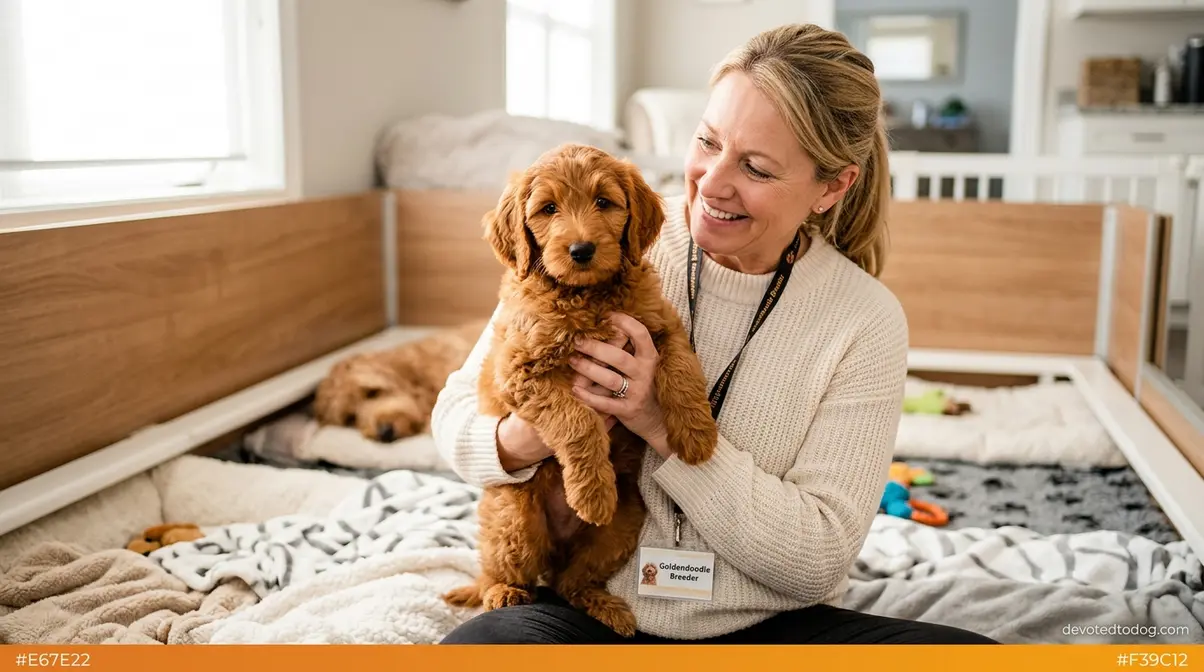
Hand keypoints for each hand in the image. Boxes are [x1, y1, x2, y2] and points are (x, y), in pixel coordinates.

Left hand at [569, 312, 669, 457]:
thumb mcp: (645, 366)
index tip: (606, 316)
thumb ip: (631, 349)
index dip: (624, 322)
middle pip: (618, 357)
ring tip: (572, 361)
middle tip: (576, 341)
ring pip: (610, 379)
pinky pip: (606, 403)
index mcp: (650, 358)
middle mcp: (646, 373)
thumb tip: (608, 325)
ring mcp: (638, 393)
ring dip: (588, 369)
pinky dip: (589, 397)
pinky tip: (575, 390)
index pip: (641, 334)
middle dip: (595, 347)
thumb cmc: (646, 387)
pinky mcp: (628, 411)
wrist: (659, 421)